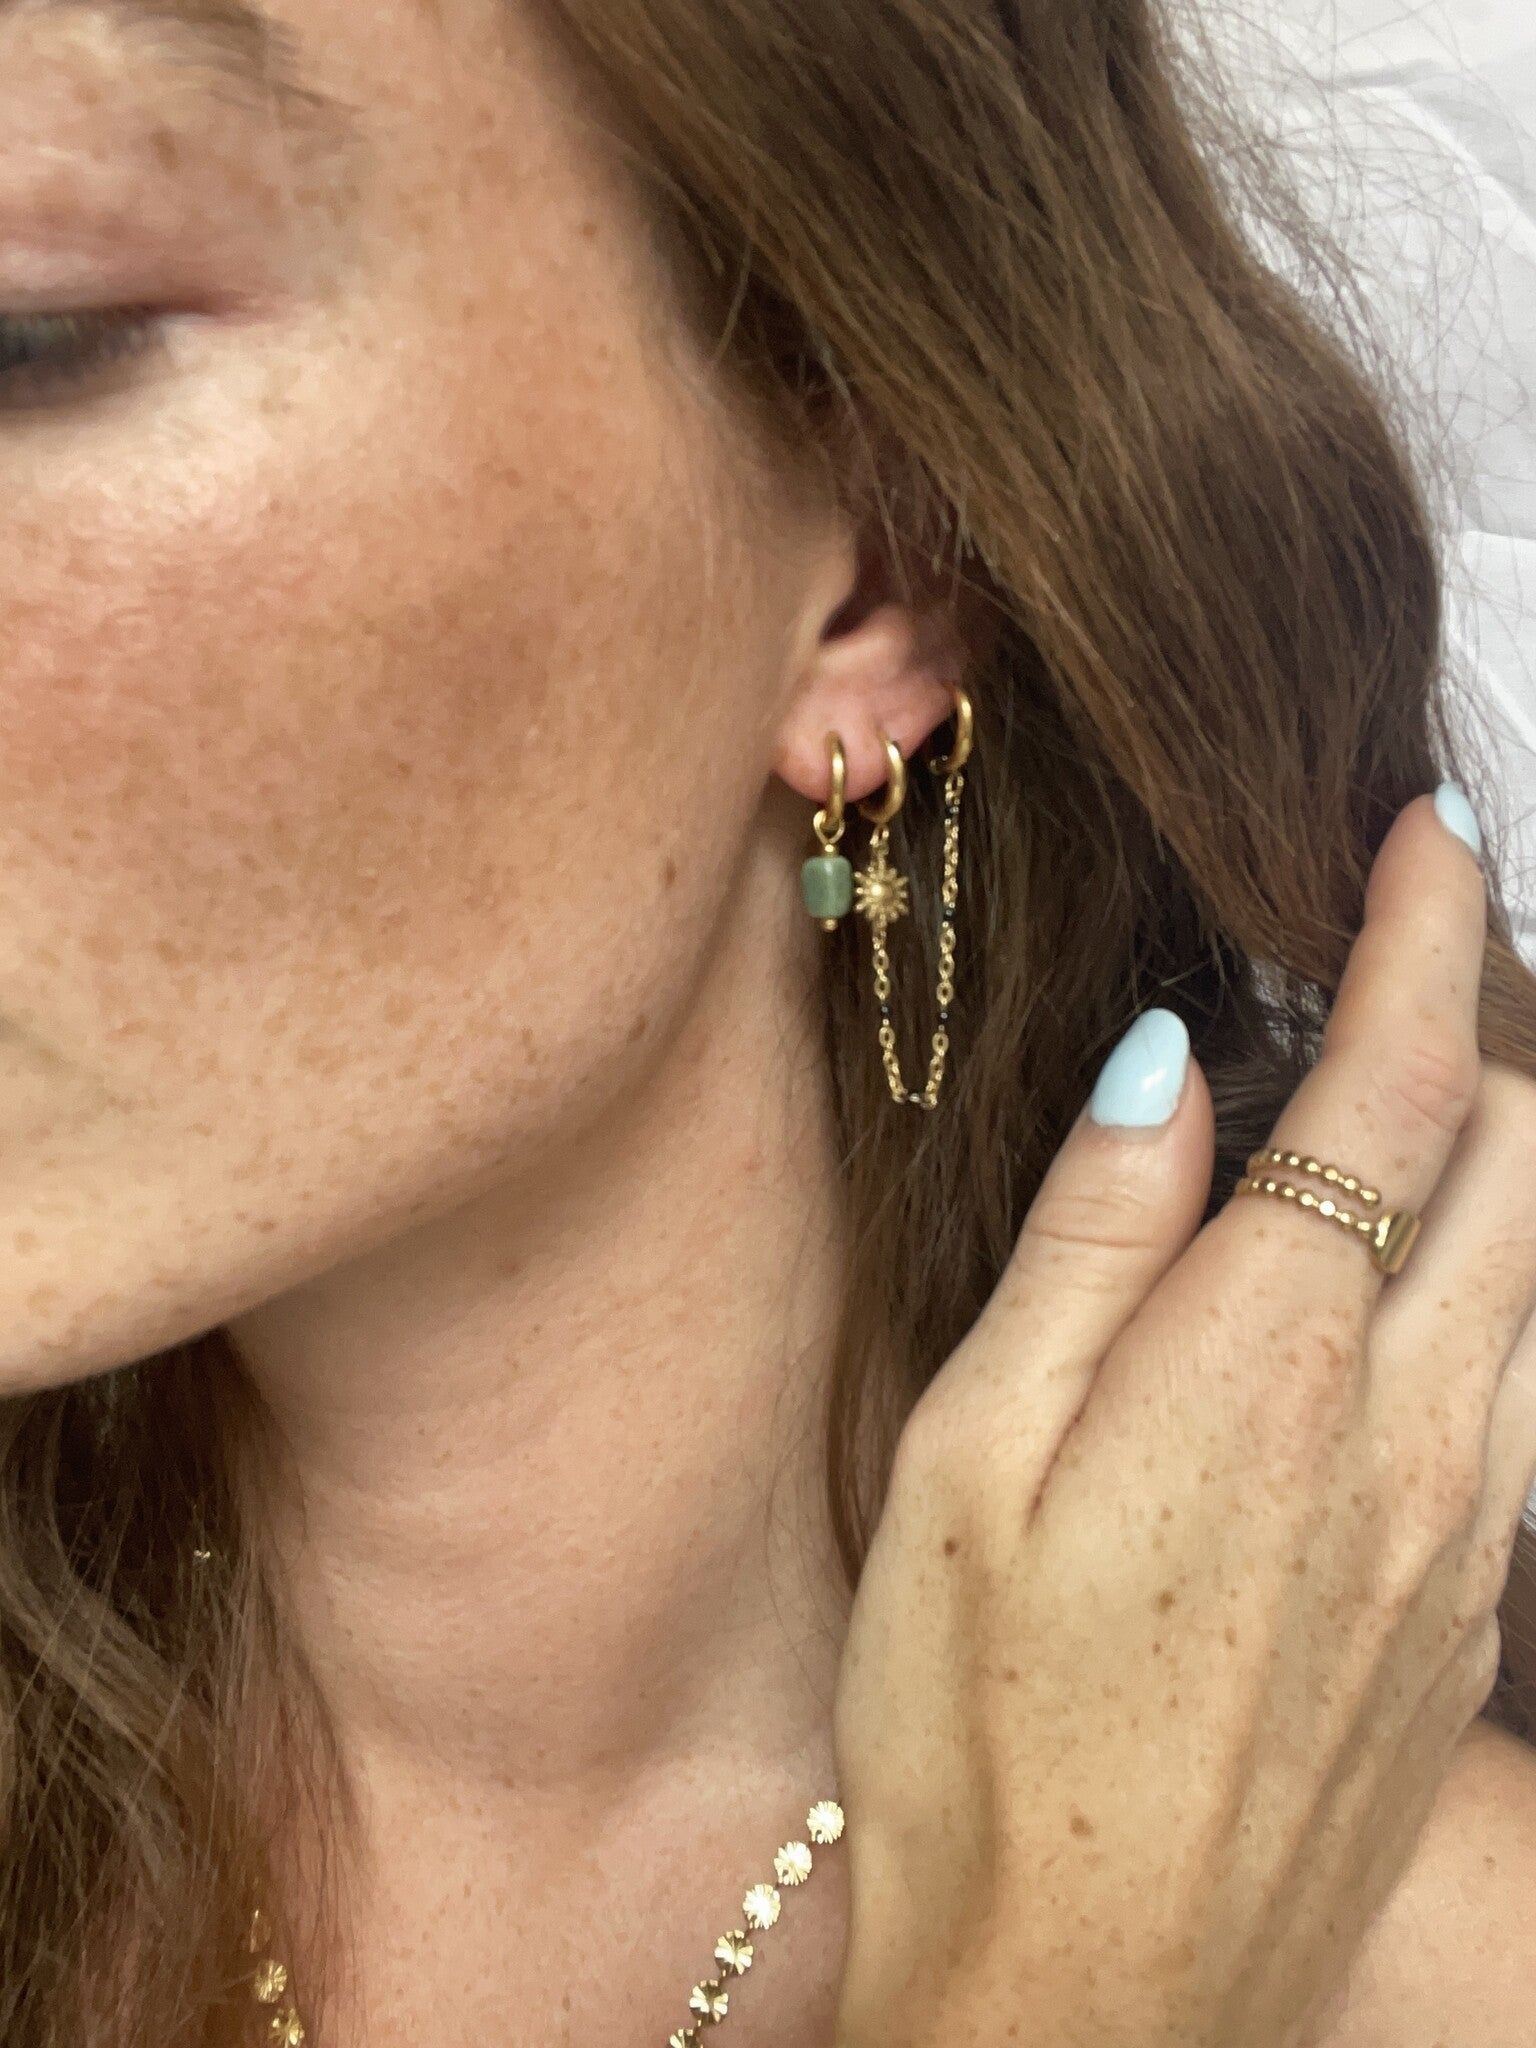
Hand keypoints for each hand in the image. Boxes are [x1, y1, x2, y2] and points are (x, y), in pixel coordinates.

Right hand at [829, 791, 1535, 2047]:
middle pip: (1530, 1157)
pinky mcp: (1471, 1611)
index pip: (1396, 1088)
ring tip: (1412, 1106)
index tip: (1420, 835)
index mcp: (1265, 1371)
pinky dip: (1506, 1285)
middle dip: (1490, 1021)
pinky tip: (1411, 1303)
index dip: (1418, 935)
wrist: (1093, 1999)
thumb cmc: (982, 1728)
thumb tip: (1163, 1071)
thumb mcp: (968, 1460)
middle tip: (1408, 955)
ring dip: (1514, 1152)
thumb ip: (1087, 1244)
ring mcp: (1464, 1531)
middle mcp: (1410, 1435)